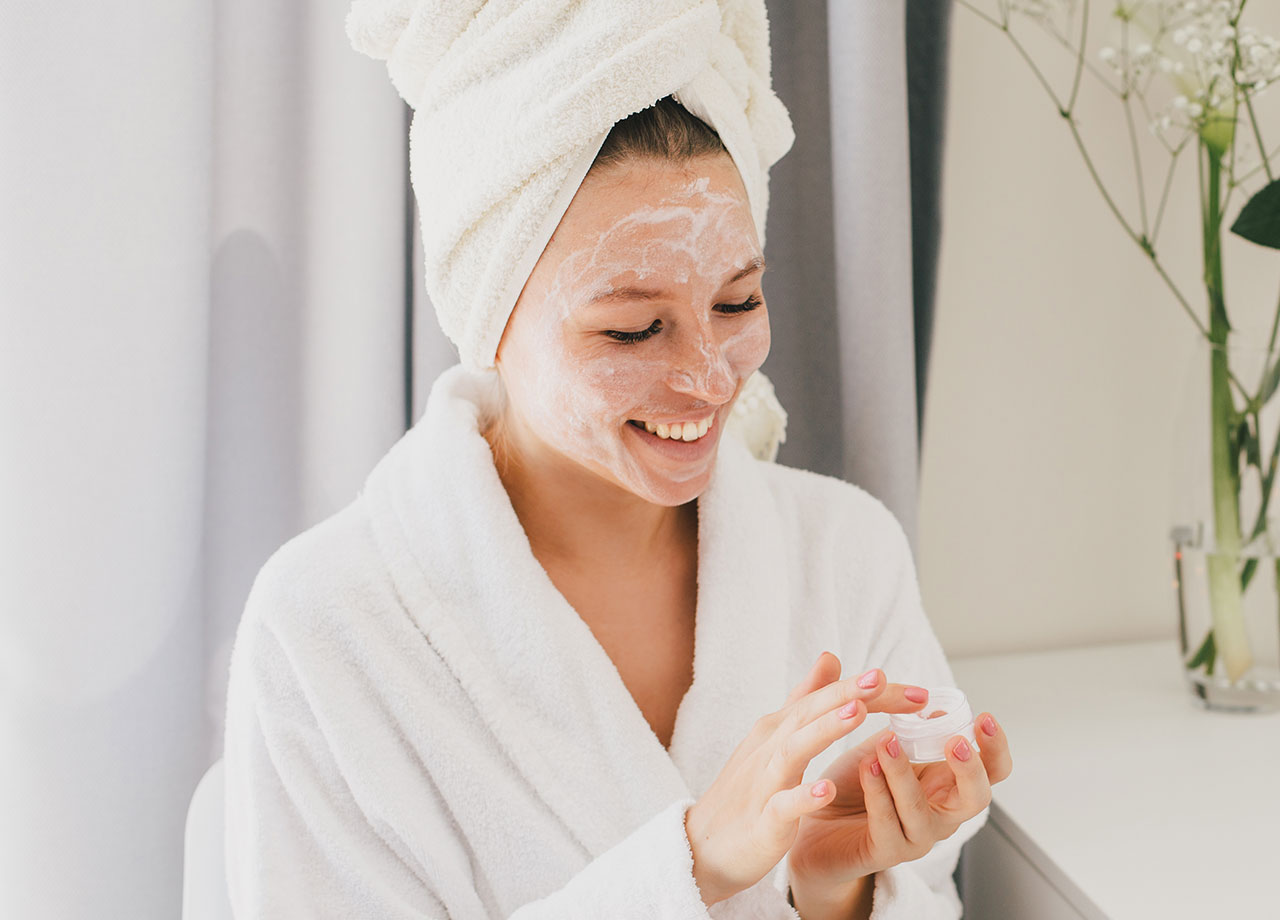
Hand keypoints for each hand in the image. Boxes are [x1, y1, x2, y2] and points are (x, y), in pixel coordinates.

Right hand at [683, 652, 930, 905]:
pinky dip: (804, 796)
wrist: (704, 846)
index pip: (826, 700)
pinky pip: (783, 806)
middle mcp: (770, 747)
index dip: (867, 693)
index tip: (917, 691)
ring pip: (794, 750)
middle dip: (846, 695)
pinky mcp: (763, 821)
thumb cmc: (746, 791)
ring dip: (825, 730)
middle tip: (881, 678)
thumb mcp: (775, 738)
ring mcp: (764, 783)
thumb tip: (831, 658)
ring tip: (858, 714)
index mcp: (778, 728)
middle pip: (810, 713)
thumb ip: (803, 699)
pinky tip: (828, 790)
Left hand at [787, 696, 1012, 907]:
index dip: (995, 747)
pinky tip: (867, 767)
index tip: (983, 717)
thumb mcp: (884, 744)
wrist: (815, 816)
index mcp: (947, 783)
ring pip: (922, 811)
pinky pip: (887, 823)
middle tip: (954, 741)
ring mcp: (917, 836)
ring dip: (904, 773)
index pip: (992, 770)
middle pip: (977, 799)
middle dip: (970, 769)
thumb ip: (910, 729)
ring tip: (886, 742)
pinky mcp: (886, 851)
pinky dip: (878, 792)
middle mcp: (941, 813)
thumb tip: (934, 706)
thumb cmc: (856, 782)